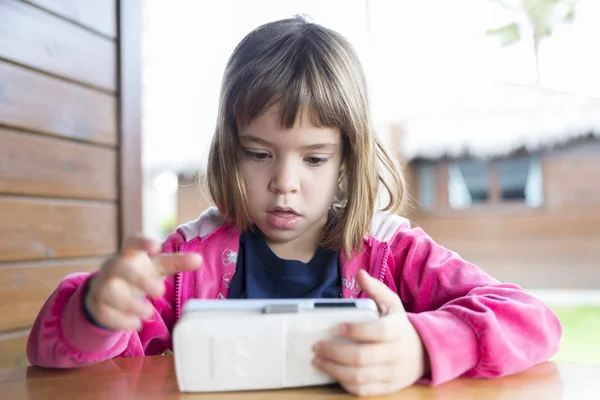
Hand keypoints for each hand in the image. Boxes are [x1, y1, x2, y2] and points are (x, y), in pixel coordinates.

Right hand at [85, 236, 201, 330]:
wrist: (108, 292)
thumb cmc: (138, 274)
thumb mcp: (158, 267)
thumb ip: (177, 263)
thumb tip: (199, 259)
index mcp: (129, 254)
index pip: (132, 242)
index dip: (143, 242)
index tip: (157, 246)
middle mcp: (112, 267)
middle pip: (119, 268)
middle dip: (139, 279)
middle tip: (161, 291)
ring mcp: (102, 285)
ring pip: (108, 292)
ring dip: (129, 304)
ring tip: (150, 313)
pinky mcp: (97, 304)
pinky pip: (103, 312)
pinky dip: (120, 321)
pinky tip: (136, 324)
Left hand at [312, 270, 429, 396]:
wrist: (423, 353)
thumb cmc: (400, 326)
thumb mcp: (393, 304)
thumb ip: (376, 289)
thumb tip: (360, 274)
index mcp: (397, 331)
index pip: (377, 332)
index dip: (356, 330)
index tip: (335, 326)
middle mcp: (396, 354)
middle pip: (363, 357)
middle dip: (335, 352)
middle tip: (317, 346)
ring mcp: (392, 374)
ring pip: (360, 377)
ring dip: (334, 370)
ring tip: (317, 360)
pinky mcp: (387, 388)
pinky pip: (363, 390)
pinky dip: (344, 383)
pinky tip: (332, 372)